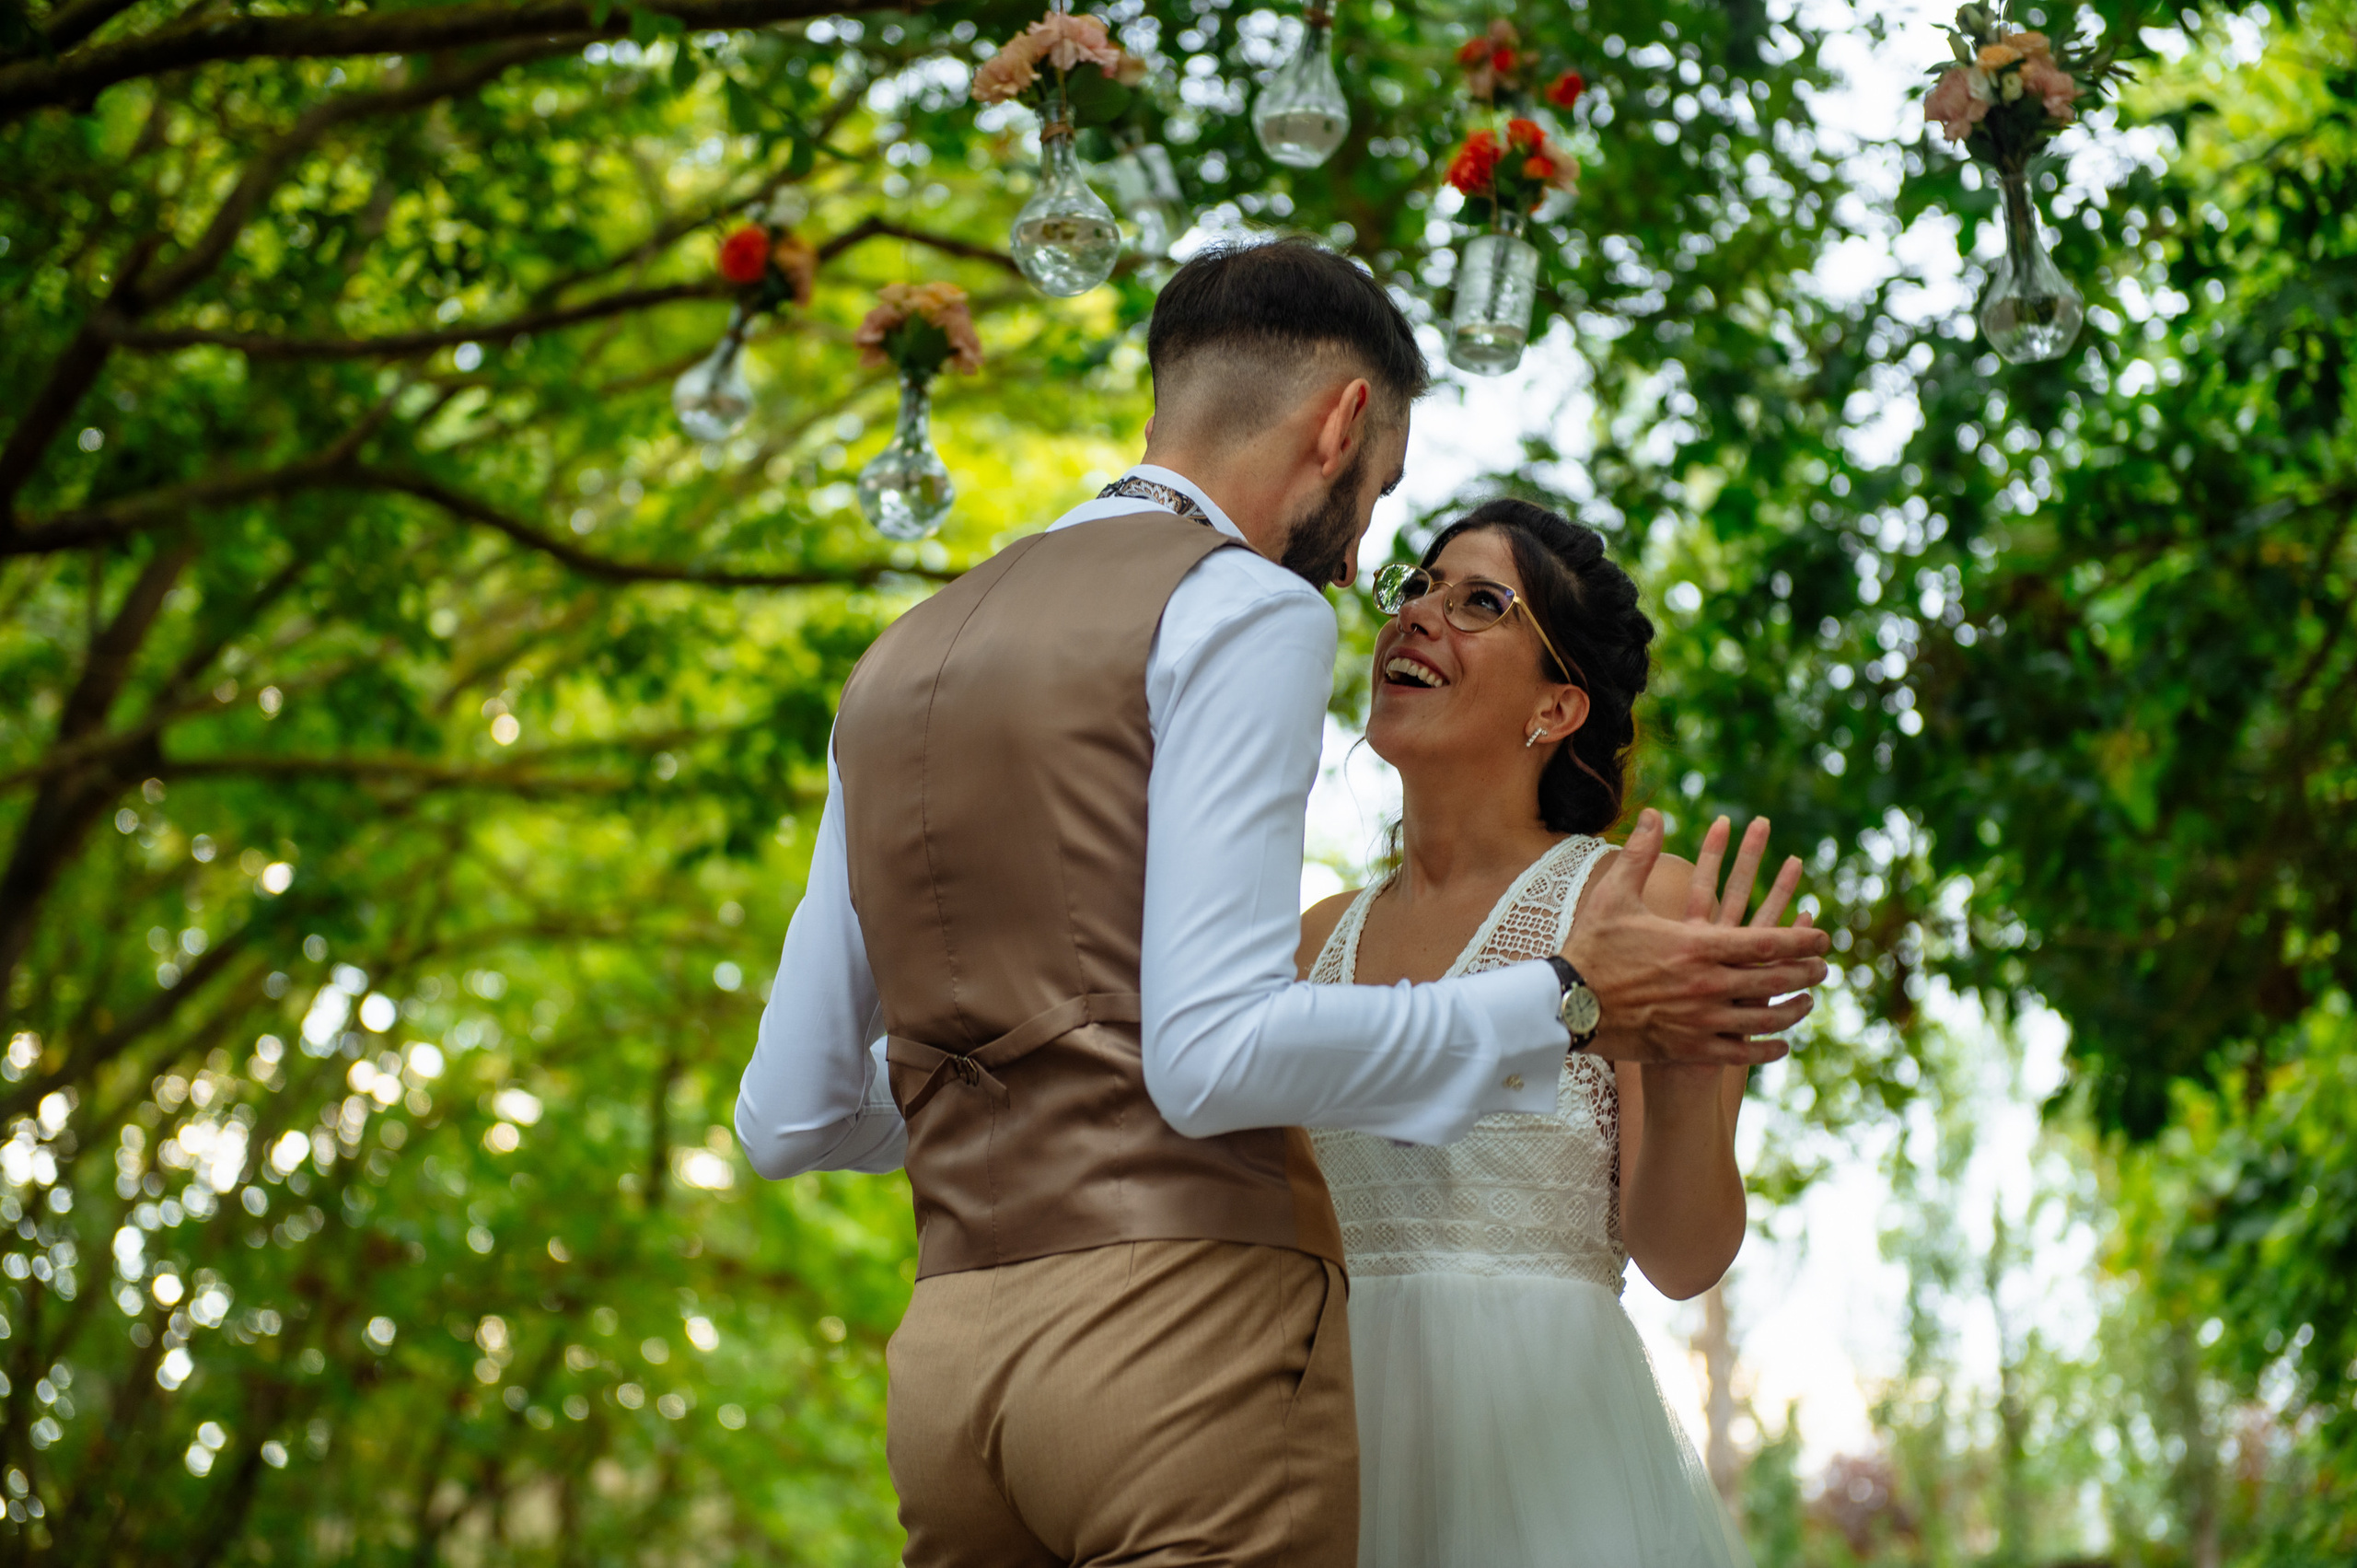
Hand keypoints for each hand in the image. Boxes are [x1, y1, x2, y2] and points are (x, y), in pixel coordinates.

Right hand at [1562, 809, 1829, 1065]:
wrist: (1565, 1005)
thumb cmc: (1591, 947)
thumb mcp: (1615, 895)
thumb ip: (1640, 854)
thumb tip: (1653, 814)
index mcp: (1696, 945)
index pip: (1765, 941)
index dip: (1800, 938)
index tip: (1823, 935)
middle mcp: (1707, 985)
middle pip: (1774, 980)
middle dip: (1806, 972)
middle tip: (1825, 967)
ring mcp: (1701, 1021)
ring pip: (1764, 1019)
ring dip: (1793, 1010)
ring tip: (1808, 1002)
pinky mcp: (1688, 1048)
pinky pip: (1741, 1053)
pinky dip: (1767, 1050)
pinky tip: (1780, 1045)